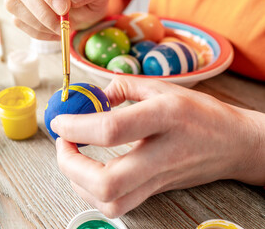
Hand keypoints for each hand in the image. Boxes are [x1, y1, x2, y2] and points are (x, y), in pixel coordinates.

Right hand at [4, 0, 114, 39]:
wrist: (83, 7)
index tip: (63, 9)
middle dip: (44, 13)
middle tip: (64, 25)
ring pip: (18, 9)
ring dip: (44, 25)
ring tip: (63, 27)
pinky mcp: (15, 9)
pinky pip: (20, 23)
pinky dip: (40, 32)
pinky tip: (55, 30)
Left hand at [50, 76, 264, 217]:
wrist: (233, 144)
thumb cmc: (200, 113)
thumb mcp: (164, 88)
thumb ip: (123, 88)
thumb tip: (93, 96)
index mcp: (165, 117)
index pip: (111, 130)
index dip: (76, 127)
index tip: (60, 122)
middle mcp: (161, 153)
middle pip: (107, 182)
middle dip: (70, 166)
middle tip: (63, 144)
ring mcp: (158, 179)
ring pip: (111, 202)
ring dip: (78, 183)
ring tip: (72, 158)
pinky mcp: (155, 191)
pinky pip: (117, 205)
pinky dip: (91, 192)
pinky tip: (88, 172)